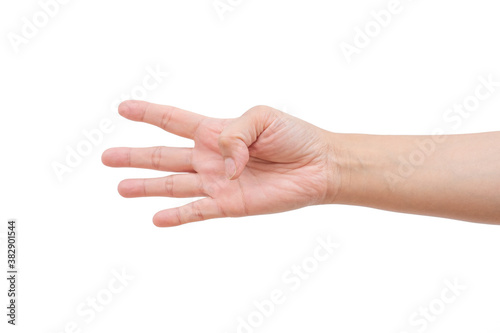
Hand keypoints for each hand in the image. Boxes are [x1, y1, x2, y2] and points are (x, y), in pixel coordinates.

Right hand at [102, 101, 340, 226]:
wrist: (317, 166)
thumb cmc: (293, 137)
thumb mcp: (262, 118)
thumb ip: (234, 134)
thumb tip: (221, 163)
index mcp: (215, 131)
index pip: (173, 121)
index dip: (147, 114)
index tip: (123, 108)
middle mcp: (210, 158)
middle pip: (163, 155)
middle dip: (134, 156)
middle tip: (106, 157)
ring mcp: (217, 182)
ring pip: (172, 184)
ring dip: (146, 187)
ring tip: (120, 188)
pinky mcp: (229, 204)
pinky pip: (197, 211)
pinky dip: (177, 216)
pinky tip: (156, 218)